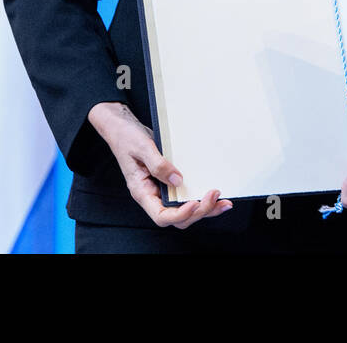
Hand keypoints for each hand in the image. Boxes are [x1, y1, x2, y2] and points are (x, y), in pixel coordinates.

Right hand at [88, 101, 232, 227]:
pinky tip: (215, 195)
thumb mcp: (142, 148)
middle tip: (215, 196)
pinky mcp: (170, 182)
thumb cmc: (127, 138)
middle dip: (199, 211)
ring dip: (205, 209)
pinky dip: (201, 198)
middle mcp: (153, 195)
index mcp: (142, 192)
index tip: (194, 203)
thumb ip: (158, 164)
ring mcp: (162, 190)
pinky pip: (186, 196)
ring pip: (185, 210)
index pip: (161, 216)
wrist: (123, 128)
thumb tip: (177, 180)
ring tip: (223, 202)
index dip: (179, 215)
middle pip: (177, 217)